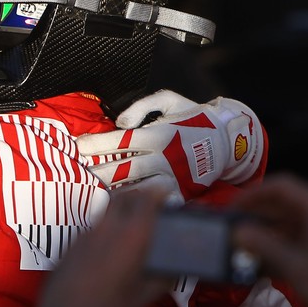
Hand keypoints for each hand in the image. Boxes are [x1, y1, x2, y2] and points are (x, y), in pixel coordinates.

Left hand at [41, 187, 171, 306]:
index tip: (167, 192)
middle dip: (140, 193)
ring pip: (105, 209)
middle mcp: (104, 229)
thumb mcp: (145, 296)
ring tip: (134, 218)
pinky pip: (91, 226)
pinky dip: (105, 225)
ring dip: (121, 208)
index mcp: (129, 238)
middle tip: (152, 200)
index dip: (158, 192)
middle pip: (123, 196)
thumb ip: (165, 274)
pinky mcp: (69, 245)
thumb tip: (180, 263)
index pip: (145, 199)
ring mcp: (83, 235)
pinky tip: (110, 242)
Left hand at [76, 90, 265, 204]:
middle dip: (98, 172)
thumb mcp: (171, 100)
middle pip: (123, 169)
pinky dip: (139, 204)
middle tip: (80, 172)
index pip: (120, 140)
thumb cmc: (195, 118)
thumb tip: (120, 122)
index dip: (96, 144)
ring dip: (114, 190)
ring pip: (137, 187)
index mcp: (159, 134)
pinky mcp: (181, 192)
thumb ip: (142, 107)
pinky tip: (122, 206)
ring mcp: (172, 177)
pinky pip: (156, 201)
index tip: (77, 146)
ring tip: (94, 190)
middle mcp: (164, 158)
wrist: (230, 140)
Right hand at [232, 174, 307, 306]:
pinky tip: (272, 257)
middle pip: (290, 201)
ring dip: (272, 228)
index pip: (282, 186)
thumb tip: (237, 232)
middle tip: (237, 224)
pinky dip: (288, 239)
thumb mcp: (294, 267)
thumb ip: (263, 246)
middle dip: (260, 213)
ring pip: (298, 218)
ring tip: (250, 243)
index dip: (253, 194)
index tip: (232, 207)